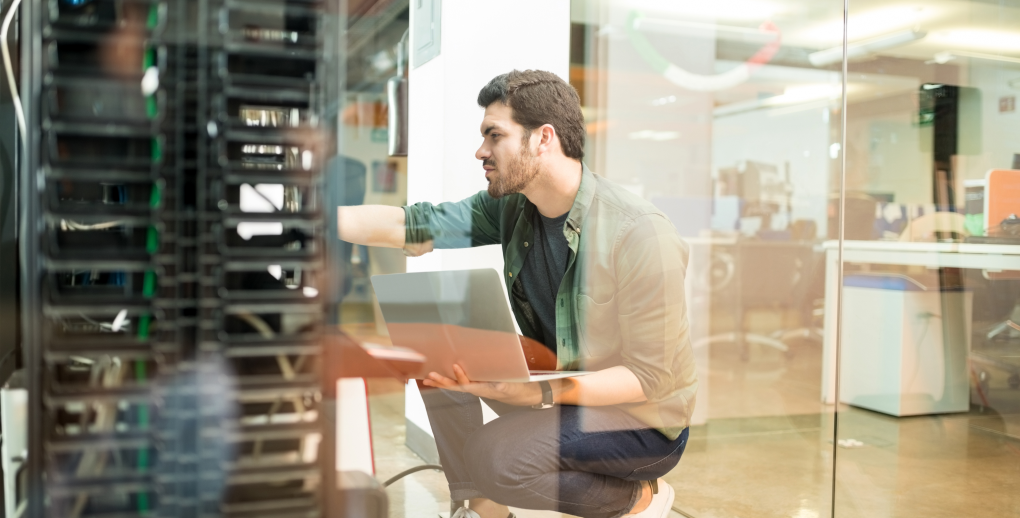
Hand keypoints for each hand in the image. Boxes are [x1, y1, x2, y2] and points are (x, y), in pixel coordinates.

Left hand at [422, 364, 540, 404]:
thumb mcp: (512, 387)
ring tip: (428, 379)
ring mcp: (474, 386)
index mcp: (483, 389)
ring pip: (455, 385)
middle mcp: (476, 389)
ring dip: (442, 381)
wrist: (519, 394)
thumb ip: (505, 386)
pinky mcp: (476, 382)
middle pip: (456, 387)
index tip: (456, 366)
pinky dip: (449, 378)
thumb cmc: (515, 389)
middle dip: (443, 382)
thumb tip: (500, 385)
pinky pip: (459, 381)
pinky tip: (441, 375)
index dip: (461, 376)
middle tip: (430, 376)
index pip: (468, 384)